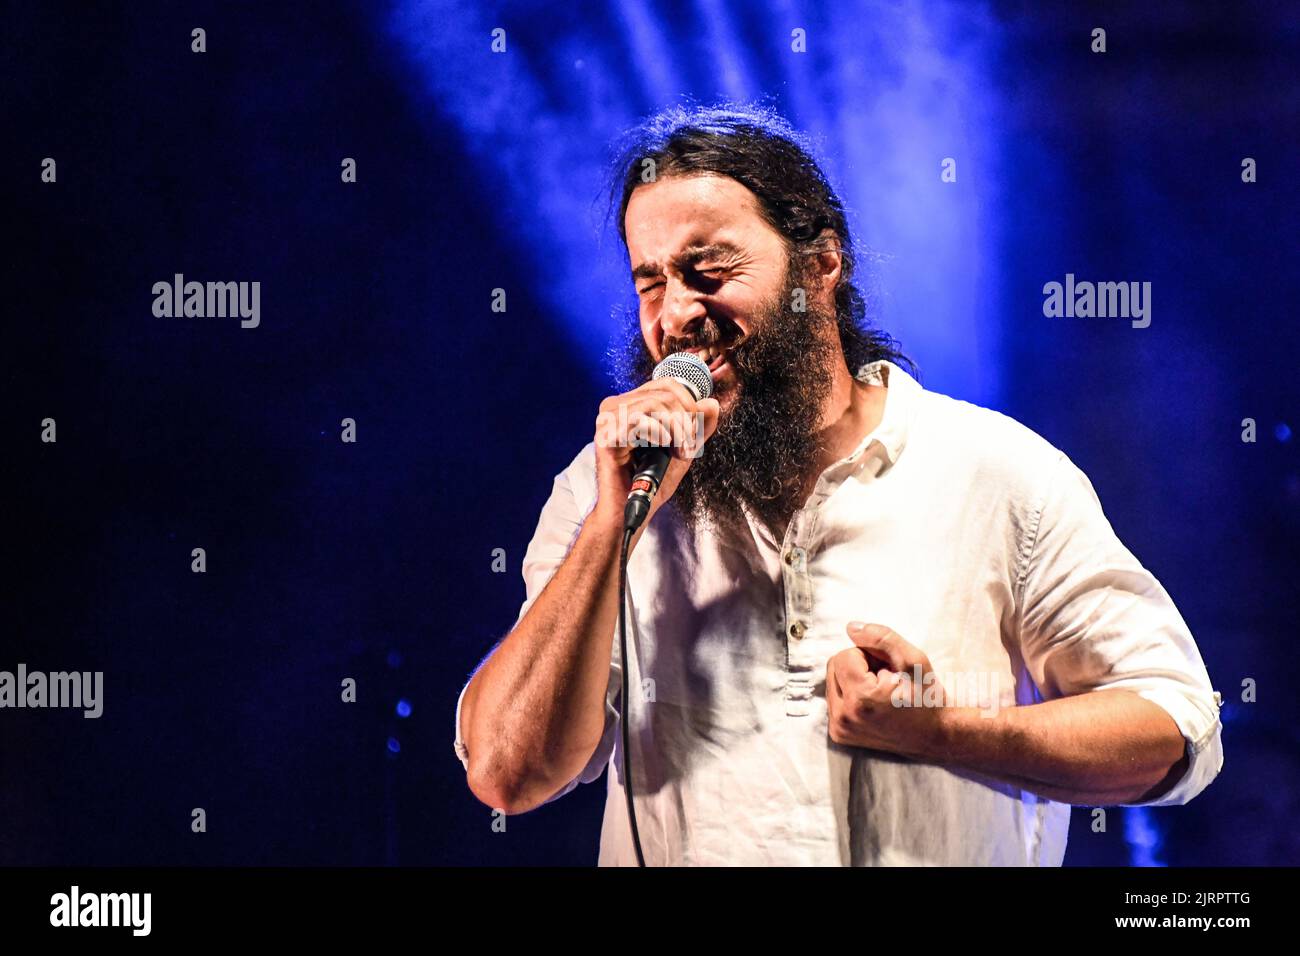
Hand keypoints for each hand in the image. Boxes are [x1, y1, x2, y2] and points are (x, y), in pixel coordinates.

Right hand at [592, 378, 719, 524]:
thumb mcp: (683, 449)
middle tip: (688, 446)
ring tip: (679, 450)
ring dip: (676, 429)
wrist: (631, 509)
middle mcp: (616, 407)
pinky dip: (660, 432)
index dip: (689, 403)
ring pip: (655, 404)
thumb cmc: (651, 481)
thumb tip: (712, 404)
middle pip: (664, 393)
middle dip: (685, 420)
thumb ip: (698, 427)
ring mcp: (608, 420)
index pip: (666, 384)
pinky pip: (640, 419)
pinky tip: (663, 445)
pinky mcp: (605, 435)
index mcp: (632, 405)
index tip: (694, 429)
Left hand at [826, 622, 945, 758]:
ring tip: (880, 693)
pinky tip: (872, 704)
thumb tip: (850, 628)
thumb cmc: (927, 696)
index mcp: (860, 699)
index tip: (889, 672)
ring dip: (854, 680)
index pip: (845, 655)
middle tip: (885, 680)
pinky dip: (850, 695)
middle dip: (858, 667)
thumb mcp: (912, 660)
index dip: (868, 657)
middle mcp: (844, 717)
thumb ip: (881, 639)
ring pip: (833, 681)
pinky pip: (834, 699)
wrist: (935, 735)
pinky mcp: (839, 734)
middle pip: (834, 667)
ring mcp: (840, 728)